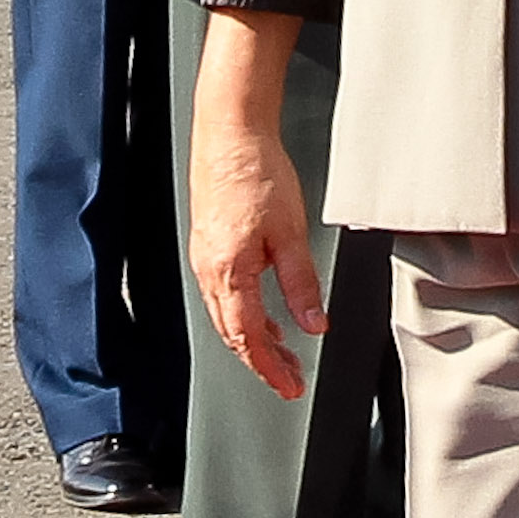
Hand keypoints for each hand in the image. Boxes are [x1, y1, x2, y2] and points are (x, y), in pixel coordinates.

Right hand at [187, 10, 323, 400]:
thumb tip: (313, 326)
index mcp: (228, 272)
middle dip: (262, 361)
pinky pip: (223, 293)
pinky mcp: (209, 241)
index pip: (248, 337)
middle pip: (233, 332)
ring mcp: (205, 255)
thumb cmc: (256, 171)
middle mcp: (209, 268)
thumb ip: (302, 285)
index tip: (290, 387)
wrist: (230, 129)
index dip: (270, 368)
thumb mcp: (291, 233)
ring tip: (281, 352)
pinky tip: (264, 311)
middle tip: (289, 380)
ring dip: (253, 338)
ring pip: (226, 314)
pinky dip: (244, 313)